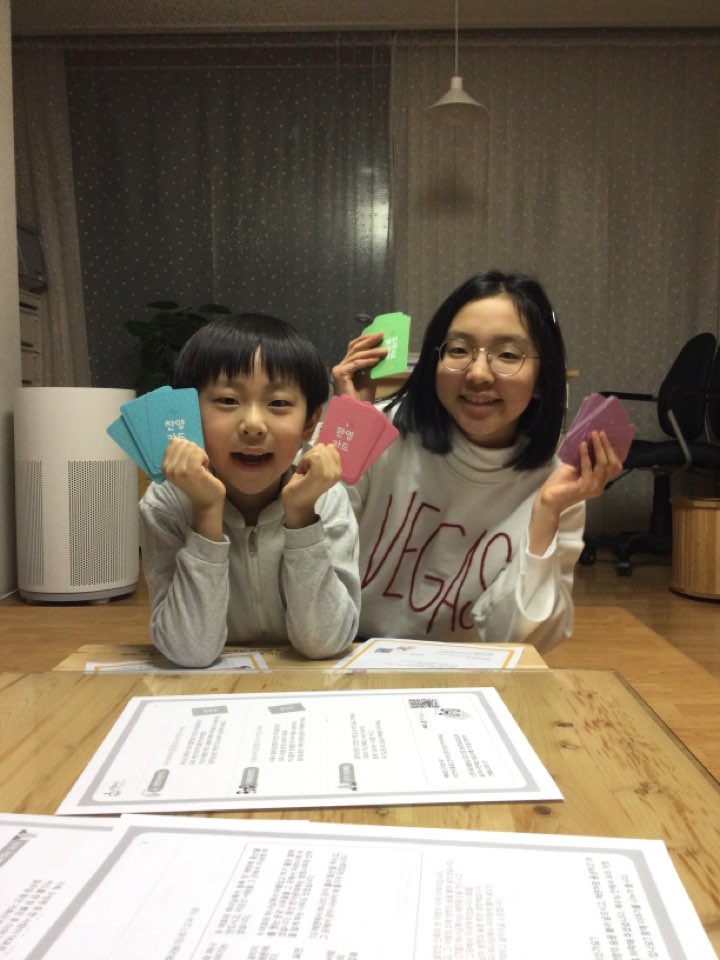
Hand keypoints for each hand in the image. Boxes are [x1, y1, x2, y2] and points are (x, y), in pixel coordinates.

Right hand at [162, 438, 225, 539]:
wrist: (207, 501)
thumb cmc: (198, 482)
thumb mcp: (183, 467)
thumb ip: (178, 454)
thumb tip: (177, 437)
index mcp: (164, 467)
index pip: (174, 442)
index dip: (187, 448)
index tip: (190, 461)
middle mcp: (169, 468)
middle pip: (184, 443)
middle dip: (194, 451)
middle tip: (198, 465)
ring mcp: (179, 470)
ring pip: (192, 447)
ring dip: (201, 455)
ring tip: (201, 468)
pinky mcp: (191, 470)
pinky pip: (199, 453)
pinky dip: (205, 458)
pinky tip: (205, 469)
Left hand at [281, 443, 341, 527]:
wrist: (296, 504)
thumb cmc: (303, 485)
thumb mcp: (316, 468)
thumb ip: (324, 457)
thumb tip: (328, 444)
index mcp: (339, 471)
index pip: (332, 448)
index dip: (318, 454)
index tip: (312, 467)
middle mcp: (338, 472)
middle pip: (324, 448)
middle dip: (311, 455)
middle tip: (307, 470)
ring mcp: (330, 474)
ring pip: (318, 451)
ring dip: (306, 459)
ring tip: (304, 472)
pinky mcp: (321, 475)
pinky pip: (313, 456)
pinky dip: (303, 462)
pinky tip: (302, 473)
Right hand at [331, 332, 386, 401]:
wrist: (356, 411)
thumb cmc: (362, 399)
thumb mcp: (369, 378)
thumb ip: (371, 366)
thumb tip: (380, 353)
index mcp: (347, 366)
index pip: (354, 348)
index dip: (365, 340)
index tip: (378, 335)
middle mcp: (341, 366)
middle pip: (355, 348)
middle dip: (369, 340)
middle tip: (381, 335)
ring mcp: (339, 369)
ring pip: (356, 355)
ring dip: (372, 351)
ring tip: (384, 350)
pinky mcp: (340, 374)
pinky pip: (356, 364)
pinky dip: (367, 361)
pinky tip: (377, 359)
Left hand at [529, 431, 622, 553]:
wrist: (549, 500)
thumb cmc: (561, 483)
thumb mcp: (575, 467)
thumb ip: (585, 459)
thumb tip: (589, 440)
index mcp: (600, 481)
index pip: (614, 466)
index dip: (612, 450)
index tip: (604, 436)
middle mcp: (600, 485)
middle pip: (612, 464)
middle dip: (606, 446)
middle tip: (600, 433)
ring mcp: (593, 488)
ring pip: (603, 465)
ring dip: (598, 448)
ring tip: (592, 436)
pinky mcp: (583, 488)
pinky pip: (588, 469)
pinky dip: (585, 456)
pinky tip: (582, 445)